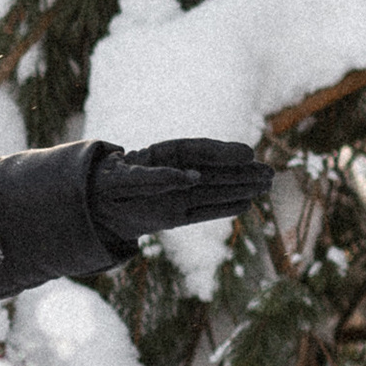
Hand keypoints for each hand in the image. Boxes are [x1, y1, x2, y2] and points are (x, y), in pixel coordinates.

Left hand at [87, 138, 275, 251]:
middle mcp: (176, 172)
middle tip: (269, 172)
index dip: (222, 152)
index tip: (246, 154)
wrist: (95, 203)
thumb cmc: (107, 184)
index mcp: (163, 155)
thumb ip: (154, 179)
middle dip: (241, 172)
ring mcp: (179, 193)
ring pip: (216, 189)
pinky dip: (224, 208)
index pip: (198, 151)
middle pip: (214, 170)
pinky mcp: (177, 214)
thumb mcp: (122, 181)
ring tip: (267, 184)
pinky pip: (205, 210)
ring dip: (240, 187)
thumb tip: (190, 178)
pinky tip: (246, 204)